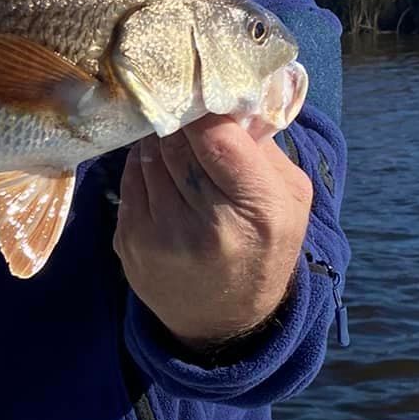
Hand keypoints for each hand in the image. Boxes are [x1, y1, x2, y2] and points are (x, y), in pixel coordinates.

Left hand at [113, 114, 312, 354]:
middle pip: (175, 142)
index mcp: (256, 209)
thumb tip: (227, 98)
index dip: (206, 109)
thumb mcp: (290, 198)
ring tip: (178, 146)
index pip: (214, 135)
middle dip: (181, 122)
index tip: (207, 98)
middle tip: (189, 115)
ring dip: (160, 142)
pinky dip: (144, 167)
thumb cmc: (264, 248)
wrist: (224, 321)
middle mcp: (205, 225)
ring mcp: (160, 237)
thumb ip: (263, 146)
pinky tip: (162, 174)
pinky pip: (129, 180)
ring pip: (147, 157)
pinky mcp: (128, 243)